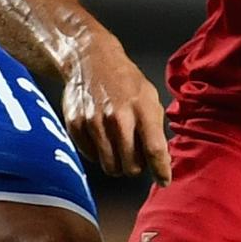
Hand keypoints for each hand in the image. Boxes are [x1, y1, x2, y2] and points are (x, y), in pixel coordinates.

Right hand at [60, 34, 170, 180]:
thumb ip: (155, 128)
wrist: (91, 60)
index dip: (162, 171)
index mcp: (141, 109)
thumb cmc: (125, 81)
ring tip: (119, 148)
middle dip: (137, 167)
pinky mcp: (76, 126)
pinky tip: (102, 137)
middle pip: (132, 166)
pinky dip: (99, 153)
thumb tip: (161, 160)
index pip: (155, 150)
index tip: (164, 180)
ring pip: (110, 167)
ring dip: (118, 164)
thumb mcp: (149, 97)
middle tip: (136, 157)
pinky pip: (91, 157)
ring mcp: (94, 122)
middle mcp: (117, 118)